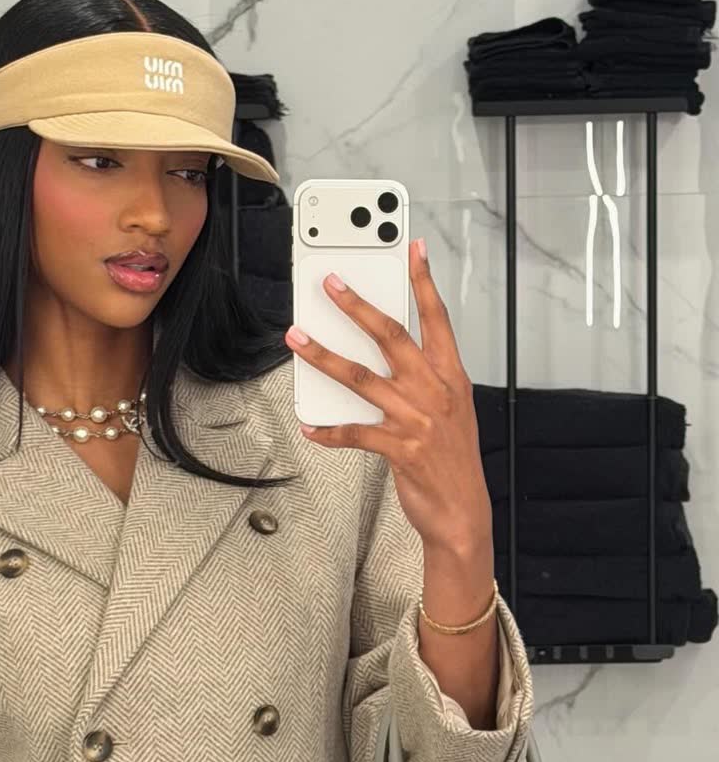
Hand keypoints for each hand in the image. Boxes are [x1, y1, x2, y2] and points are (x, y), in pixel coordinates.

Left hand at [286, 238, 492, 552]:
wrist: (463, 511)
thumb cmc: (452, 458)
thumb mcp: (449, 410)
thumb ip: (422, 379)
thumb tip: (379, 355)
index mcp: (451, 377)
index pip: (437, 320)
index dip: (424, 283)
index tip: (412, 250)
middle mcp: (435, 392)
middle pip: (392, 337)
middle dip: (358, 307)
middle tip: (330, 285)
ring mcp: (417, 419)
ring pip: (362, 377)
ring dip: (324, 356)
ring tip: (297, 339)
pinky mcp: (400, 448)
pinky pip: (355, 433)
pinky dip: (329, 430)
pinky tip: (310, 426)